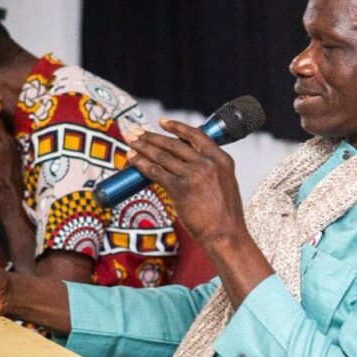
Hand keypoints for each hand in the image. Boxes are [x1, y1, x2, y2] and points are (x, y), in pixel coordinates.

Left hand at [124, 119, 246, 249]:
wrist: (225, 234)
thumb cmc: (225, 214)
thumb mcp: (225, 183)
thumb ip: (210, 169)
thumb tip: (186, 163)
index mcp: (221, 159)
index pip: (196, 135)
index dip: (176, 127)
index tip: (162, 122)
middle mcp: (207, 163)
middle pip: (174, 144)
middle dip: (152, 137)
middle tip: (137, 133)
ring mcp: (193, 175)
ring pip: (162, 156)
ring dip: (143, 148)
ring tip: (131, 143)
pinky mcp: (180, 189)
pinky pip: (156, 172)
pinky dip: (142, 165)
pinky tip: (133, 160)